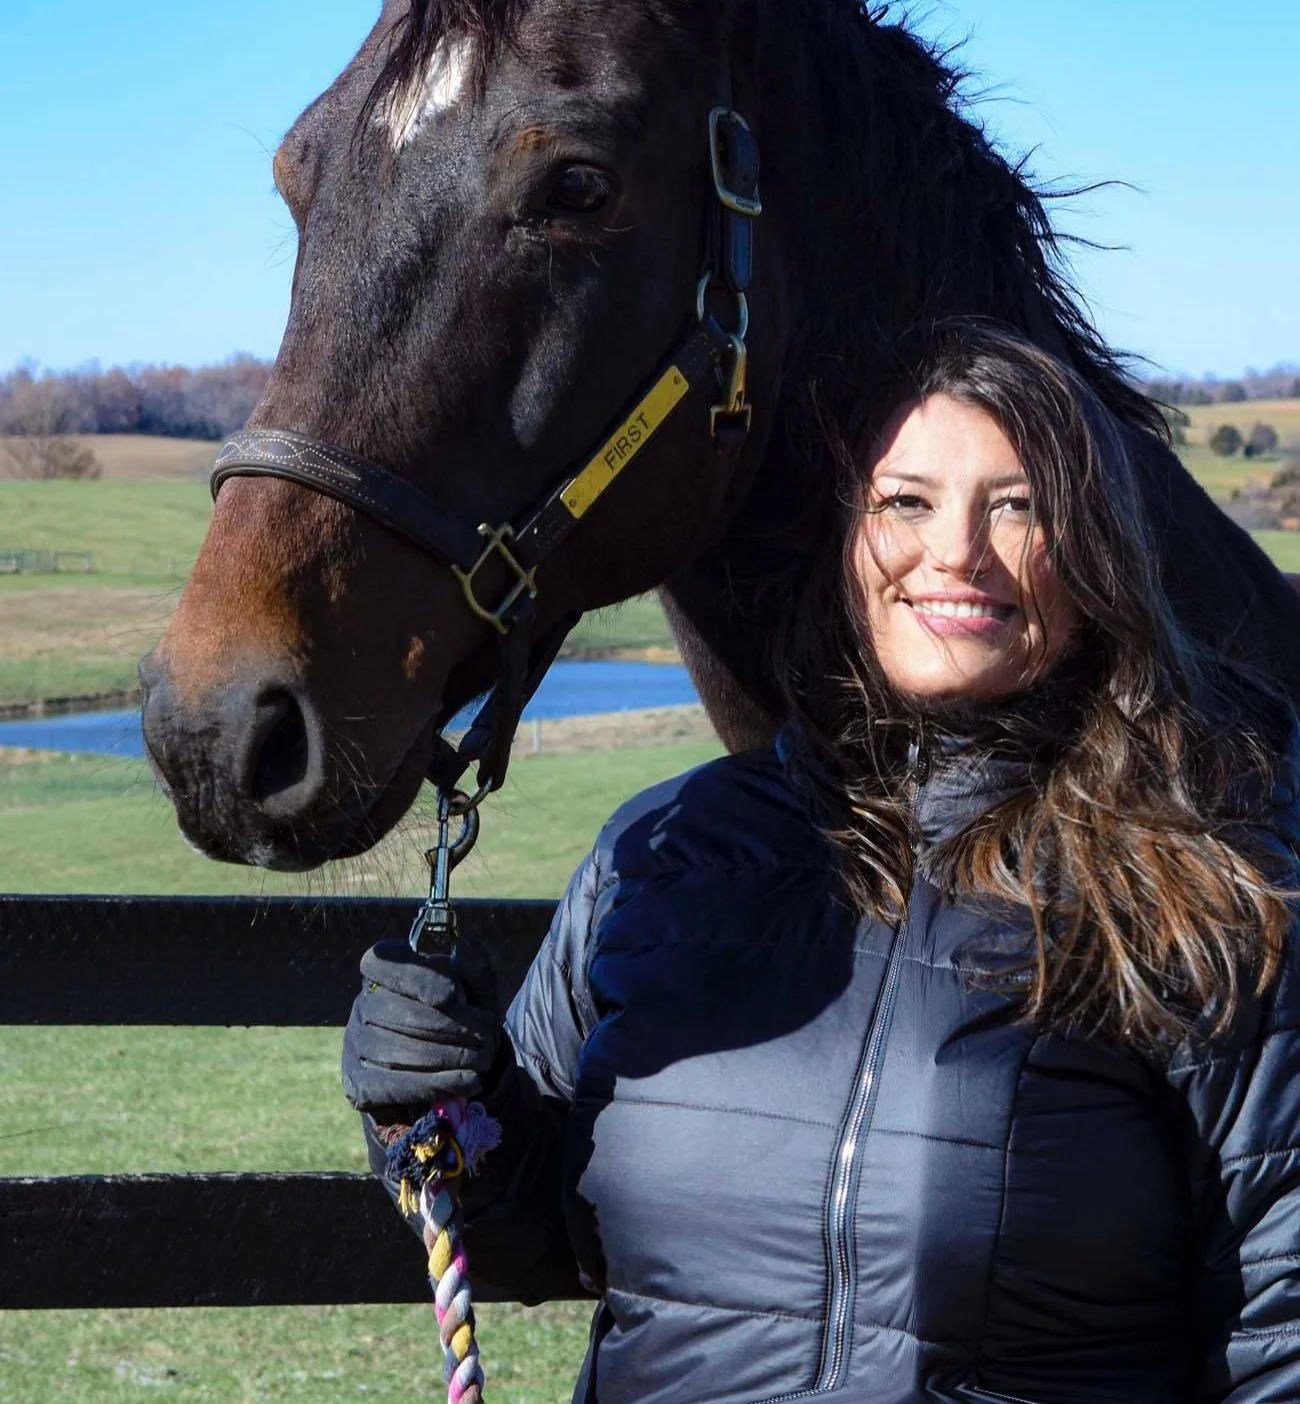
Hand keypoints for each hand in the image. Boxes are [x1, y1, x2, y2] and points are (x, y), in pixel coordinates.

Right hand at [341, 935, 499, 1114]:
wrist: (450, 1068)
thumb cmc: (462, 1018)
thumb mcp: (476, 991)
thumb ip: (474, 968)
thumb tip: (463, 947)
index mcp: (384, 970)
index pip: (383, 962)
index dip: (414, 978)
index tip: (451, 994)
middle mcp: (362, 1004)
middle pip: (392, 1010)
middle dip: (446, 1025)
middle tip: (485, 1037)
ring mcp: (355, 1045)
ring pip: (393, 1049)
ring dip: (445, 1056)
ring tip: (481, 1060)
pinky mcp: (359, 1084)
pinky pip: (394, 1085)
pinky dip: (435, 1083)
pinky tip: (467, 1081)